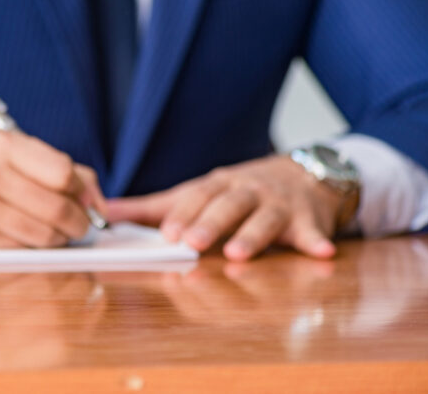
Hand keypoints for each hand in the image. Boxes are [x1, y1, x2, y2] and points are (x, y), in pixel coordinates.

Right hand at [0, 129, 106, 247]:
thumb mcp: (3, 150)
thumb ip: (52, 166)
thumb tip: (96, 200)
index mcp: (0, 144)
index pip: (62, 172)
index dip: (83, 190)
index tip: (87, 200)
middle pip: (58, 206)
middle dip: (80, 221)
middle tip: (82, 225)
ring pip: (44, 233)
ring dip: (61, 238)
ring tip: (58, 232)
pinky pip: (22, 247)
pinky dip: (35, 246)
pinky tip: (30, 236)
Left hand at [107, 155, 354, 260]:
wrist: (301, 174)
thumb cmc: (236, 191)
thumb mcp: (195, 193)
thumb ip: (151, 208)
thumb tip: (106, 214)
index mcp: (216, 185)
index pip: (196, 197)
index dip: (181, 215)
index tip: (166, 235)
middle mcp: (246, 190)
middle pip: (227, 205)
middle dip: (209, 224)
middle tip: (192, 244)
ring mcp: (279, 204)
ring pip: (264, 218)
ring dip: (253, 235)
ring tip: (238, 253)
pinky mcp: (309, 220)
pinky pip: (313, 232)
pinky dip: (316, 241)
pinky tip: (320, 252)